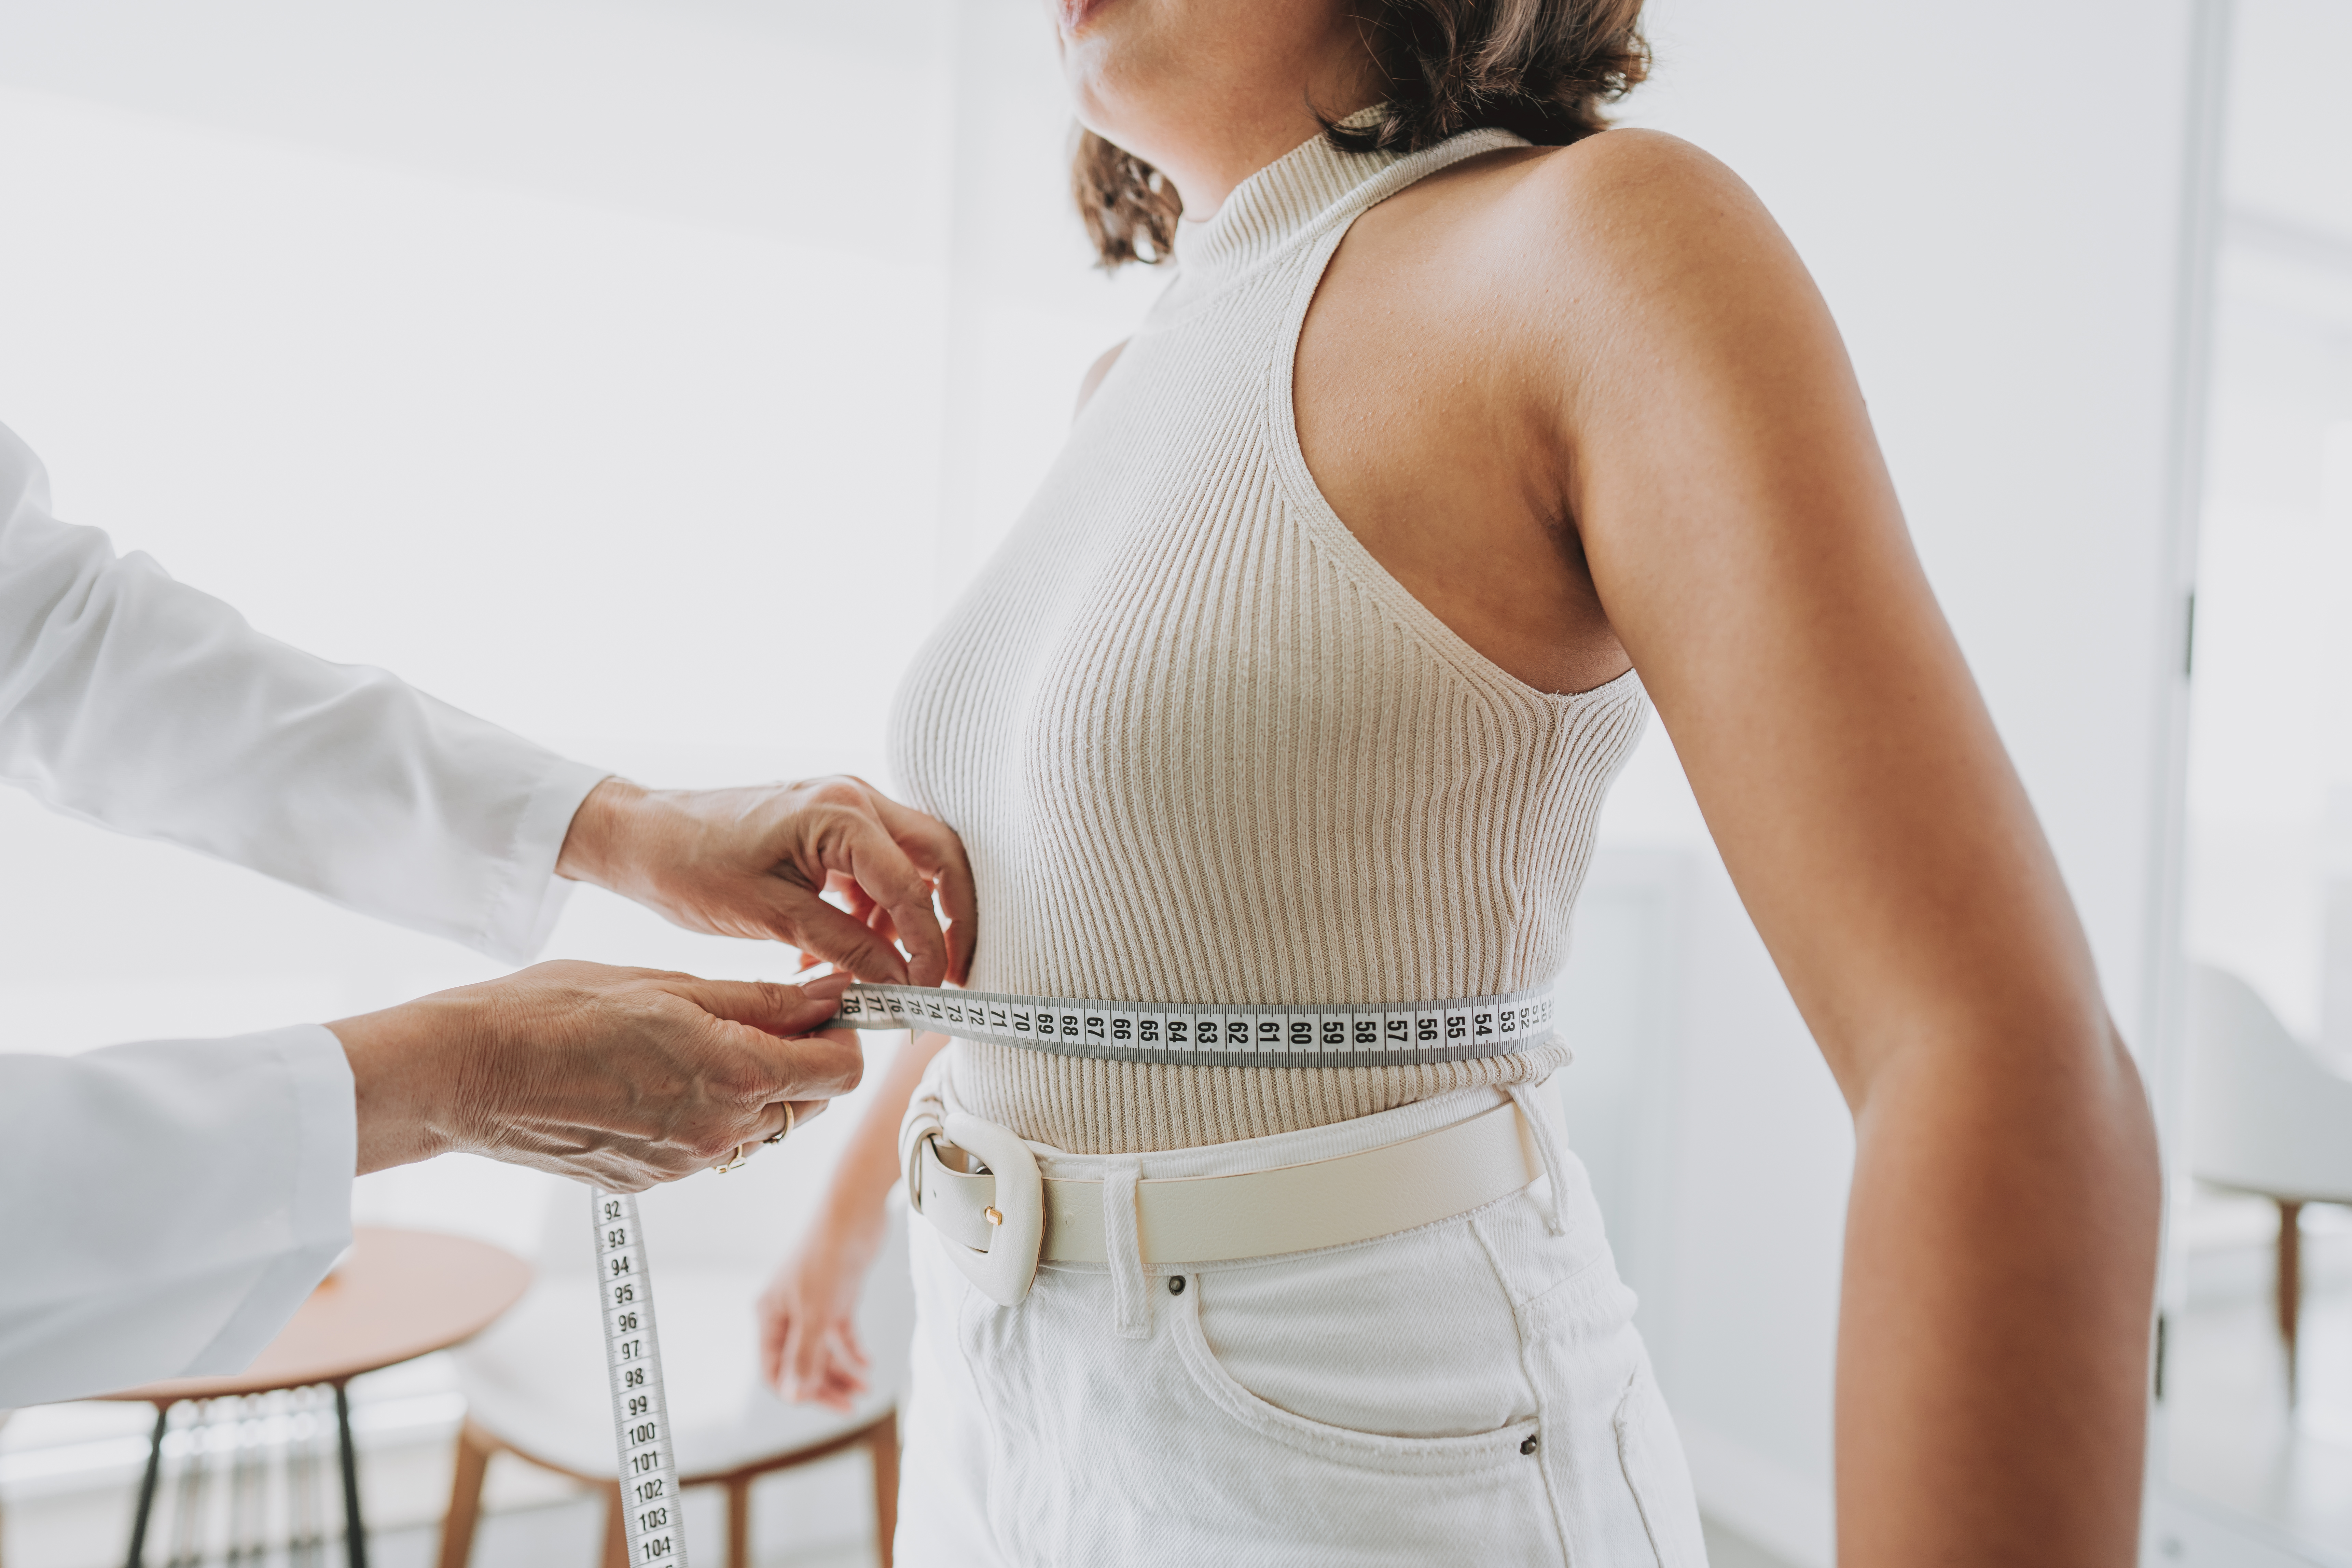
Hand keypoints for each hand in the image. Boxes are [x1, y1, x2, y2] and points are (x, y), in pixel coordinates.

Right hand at [330, 963, 860, 1188]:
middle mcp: (720, 1135)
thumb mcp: (672, 985)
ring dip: (756, 1087)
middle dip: (804, 1059)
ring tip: (701, 1040)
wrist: (468, 1073)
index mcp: (736, 1077)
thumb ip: (763, 999)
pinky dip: (709, 1113)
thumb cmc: (557, 1011)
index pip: (842, 1071)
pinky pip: (709, 1147)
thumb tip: (832, 993)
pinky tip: (660, 1076)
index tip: (823, 1002)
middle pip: (808, 1102)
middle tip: (765, 1012)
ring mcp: (683, 1166)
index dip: (845, 1033)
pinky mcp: (650, 1181)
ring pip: (761, 1128)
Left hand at [556, 776, 975, 986]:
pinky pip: (878, 867)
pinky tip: (849, 952)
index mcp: (841, 813)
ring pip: (914, 863)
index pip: (913, 886)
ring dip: (911, 917)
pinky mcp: (833, 825)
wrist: (645, 837)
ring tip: (889, 972)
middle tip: (953, 975)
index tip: (930, 992)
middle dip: (952, 919)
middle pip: (940, 858)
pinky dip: (877, 911)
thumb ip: (844, 945)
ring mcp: (846, 807)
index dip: (930, 945)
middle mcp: (855, 798)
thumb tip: (900, 981)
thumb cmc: (693, 866)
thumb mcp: (771, 916)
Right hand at [757, 1204, 886, 1410]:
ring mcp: (813, 1305)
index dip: (795, 1390)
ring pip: (822, 1350)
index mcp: (770, 1316)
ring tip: (864, 1389)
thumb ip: (804, 1356)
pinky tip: (867, 1365)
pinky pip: (840, 1334)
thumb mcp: (815, 1314)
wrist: (855, 1213)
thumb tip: (794, 1397)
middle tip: (850, 1407)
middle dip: (823, 1386)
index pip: (773, 1368)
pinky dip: (852, 1350)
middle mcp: (787, 1313)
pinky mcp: (837, 1296)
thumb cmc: (826, 1258)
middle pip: (800, 1363)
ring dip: (841, 1371)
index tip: (824, 1404)